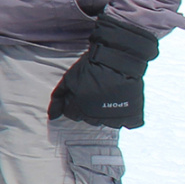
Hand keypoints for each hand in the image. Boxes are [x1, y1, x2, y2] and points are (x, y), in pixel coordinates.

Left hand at [49, 14, 159, 128]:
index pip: (72, 115)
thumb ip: (57, 99)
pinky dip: (126, 117)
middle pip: (89, 119)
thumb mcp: (68, 80)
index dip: (75, 104)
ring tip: (109, 97)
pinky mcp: (132, 114)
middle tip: (95, 93)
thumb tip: (52, 116)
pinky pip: (129, 123)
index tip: (81, 94)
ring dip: (107, 113)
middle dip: (89, 108)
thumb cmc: (90, 68)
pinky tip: (122, 105)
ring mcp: (115, 117)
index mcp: (80, 109)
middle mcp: (97, 117)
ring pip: (107, 123)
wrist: (116, 60)